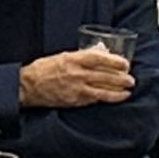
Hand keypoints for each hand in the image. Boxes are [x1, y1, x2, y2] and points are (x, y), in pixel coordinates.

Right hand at [20, 47, 135, 109]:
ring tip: (127, 90)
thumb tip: (99, 56)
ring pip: (102, 91)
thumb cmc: (43, 69)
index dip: (114, 61)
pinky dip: (106, 99)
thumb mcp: (63, 56)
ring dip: (118, 91)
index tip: (125, 63)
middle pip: (104, 76)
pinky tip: (114, 98)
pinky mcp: (74, 101)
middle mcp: (76, 74)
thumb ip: (80, 57)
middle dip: (121, 78)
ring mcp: (76, 89)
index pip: (99, 59)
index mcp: (73, 59)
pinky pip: (94, 100)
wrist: (28, 86)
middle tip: (130, 79)